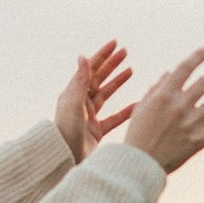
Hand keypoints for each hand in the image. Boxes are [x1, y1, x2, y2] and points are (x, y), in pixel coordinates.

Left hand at [54, 42, 135, 161]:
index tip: (115, 44)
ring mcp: (89, 117)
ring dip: (118, 82)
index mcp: (74, 94)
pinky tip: (138, 104)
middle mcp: (81, 103)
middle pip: (98, 78)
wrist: (65, 158)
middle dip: (112, 64)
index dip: (103, 56)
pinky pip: (114, 118)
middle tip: (125, 52)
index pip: (90, 69)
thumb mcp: (74, 104)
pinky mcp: (96, 131)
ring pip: (106, 95)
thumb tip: (83, 56)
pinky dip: (126, 111)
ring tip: (131, 70)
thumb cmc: (66, 131)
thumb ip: (80, 81)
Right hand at [122, 46, 203, 172]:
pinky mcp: (198, 140)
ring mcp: (190, 123)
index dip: (198, 55)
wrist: (139, 163)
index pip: (185, 68)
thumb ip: (156, 88)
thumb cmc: (137, 133)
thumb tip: (169, 73)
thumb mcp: (142, 107)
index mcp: (164, 95)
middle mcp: (179, 106)